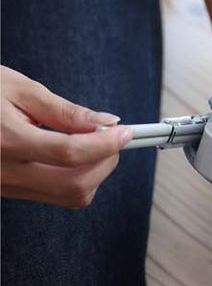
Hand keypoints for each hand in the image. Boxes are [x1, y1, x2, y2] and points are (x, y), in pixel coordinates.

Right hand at [1, 66, 132, 207]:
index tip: (126, 132)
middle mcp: (4, 173)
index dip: (106, 143)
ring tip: (93, 143)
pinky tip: (76, 155)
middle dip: (106, 161)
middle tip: (113, 137)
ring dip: (96, 172)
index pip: (70, 153)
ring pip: (71, 196)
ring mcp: (6, 187)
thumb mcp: (19, 89)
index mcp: (5, 141)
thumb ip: (65, 111)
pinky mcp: (11, 192)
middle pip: (76, 184)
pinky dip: (79, 178)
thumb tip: (106, 123)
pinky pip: (57, 195)